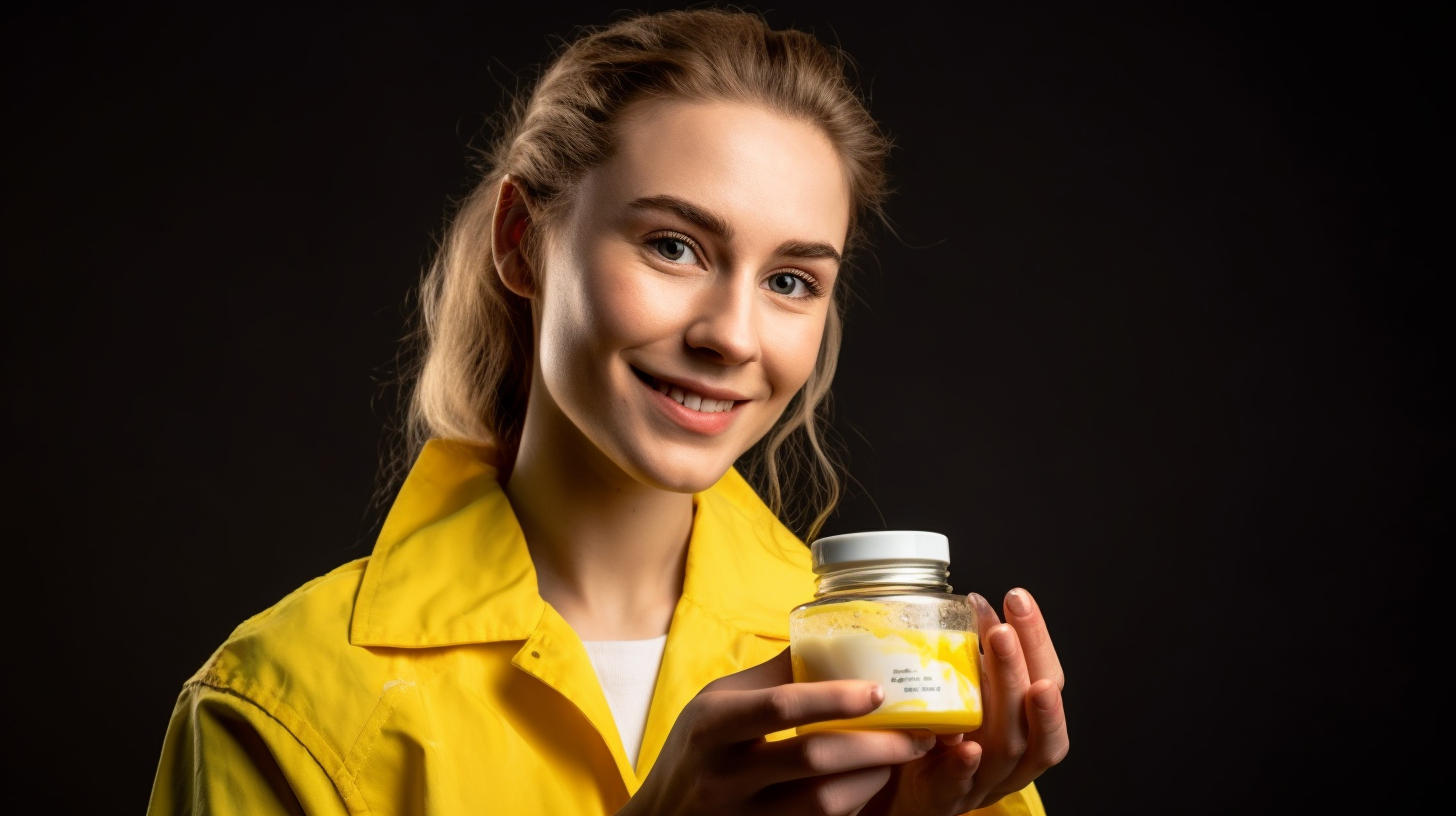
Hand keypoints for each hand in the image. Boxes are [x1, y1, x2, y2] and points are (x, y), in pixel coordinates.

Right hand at [619, 649, 936, 815]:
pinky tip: (869, 787)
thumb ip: (772, 675)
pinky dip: (852, 806)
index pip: (782, 707)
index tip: (880, 691)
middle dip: (877, 746)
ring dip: (874, 779)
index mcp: (714, 724)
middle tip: (919, 733)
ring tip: (902, 759)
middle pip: (814, 760)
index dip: (836, 699)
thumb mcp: (717, 703)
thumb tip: (832, 635)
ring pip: (825, 803)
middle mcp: (724, 774)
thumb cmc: (694, 749)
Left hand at [862, 587, 1068, 815]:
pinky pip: (958, 786)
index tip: (1019, 600)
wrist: (902, 793)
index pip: (1047, 682)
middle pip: (1034, 712)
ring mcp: (982, 782)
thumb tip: (978, 603)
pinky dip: (963, 764)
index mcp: (1025, 728)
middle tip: (1003, 627)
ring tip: (997, 652)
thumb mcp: (965, 694)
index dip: (1038, 642)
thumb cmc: (941, 739)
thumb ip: (976, 660)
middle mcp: (1014, 758)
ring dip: (1005, 694)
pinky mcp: (945, 800)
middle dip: (1022, 665)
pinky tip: (965, 744)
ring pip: (1008, 747)